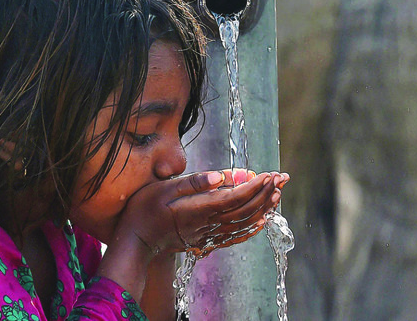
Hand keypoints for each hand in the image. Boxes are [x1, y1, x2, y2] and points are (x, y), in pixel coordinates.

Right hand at [114, 170, 287, 256]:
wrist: (136, 240)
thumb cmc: (145, 209)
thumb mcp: (164, 188)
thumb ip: (193, 183)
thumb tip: (221, 176)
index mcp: (199, 208)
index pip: (235, 197)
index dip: (255, 186)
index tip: (270, 174)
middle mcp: (207, 224)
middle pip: (244, 209)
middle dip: (265, 193)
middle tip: (280, 178)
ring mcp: (208, 235)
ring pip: (243, 222)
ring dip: (263, 208)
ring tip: (277, 194)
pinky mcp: (205, 241)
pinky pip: (235, 236)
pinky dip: (252, 228)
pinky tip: (261, 221)